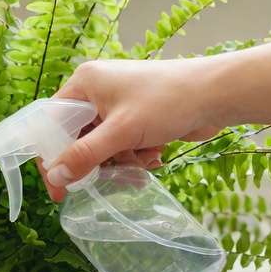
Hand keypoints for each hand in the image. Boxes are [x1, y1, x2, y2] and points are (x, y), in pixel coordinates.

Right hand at [38, 58, 227, 200]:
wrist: (219, 93)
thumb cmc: (168, 102)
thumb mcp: (121, 132)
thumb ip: (85, 156)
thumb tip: (55, 179)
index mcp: (84, 83)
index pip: (51, 123)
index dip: (51, 156)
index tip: (59, 187)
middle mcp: (96, 91)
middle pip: (77, 138)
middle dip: (96, 160)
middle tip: (108, 177)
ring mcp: (117, 103)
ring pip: (101, 145)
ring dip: (119, 161)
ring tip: (142, 161)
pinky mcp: (136, 116)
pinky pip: (121, 144)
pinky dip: (134, 156)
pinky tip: (154, 155)